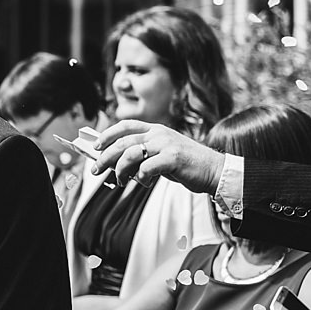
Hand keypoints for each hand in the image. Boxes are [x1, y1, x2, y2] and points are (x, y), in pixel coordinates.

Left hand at [90, 120, 224, 192]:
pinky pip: (146, 168)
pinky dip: (141, 178)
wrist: (214, 171)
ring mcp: (166, 145)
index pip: (126, 126)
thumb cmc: (186, 165)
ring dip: (120, 170)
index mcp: (156, 130)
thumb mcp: (162, 154)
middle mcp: (159, 134)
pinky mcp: (173, 158)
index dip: (108, 134)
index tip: (96, 146)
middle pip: (123, 142)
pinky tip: (145, 183)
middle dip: (105, 157)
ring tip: (120, 181)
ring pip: (130, 154)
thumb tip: (116, 163)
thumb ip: (143, 155)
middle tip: (96, 169)